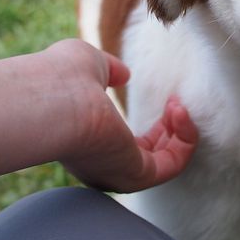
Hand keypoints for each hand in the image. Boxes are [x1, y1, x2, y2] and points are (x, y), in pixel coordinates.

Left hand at [42, 39, 198, 192]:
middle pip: (147, 156)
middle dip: (167, 129)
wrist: (54, 99)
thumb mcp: (88, 64)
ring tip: (177, 106)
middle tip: (173, 103)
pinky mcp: (135, 175)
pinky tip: (179, 112)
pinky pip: (172, 164)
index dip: (151, 124)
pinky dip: (185, 140)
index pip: (125, 143)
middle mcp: (101, 165)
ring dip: (180, 133)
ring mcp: (118, 173)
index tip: (162, 98)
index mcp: (87, 143)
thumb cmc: (62, 77)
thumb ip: (107, 70)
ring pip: (163, 163)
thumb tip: (124, 74)